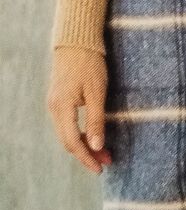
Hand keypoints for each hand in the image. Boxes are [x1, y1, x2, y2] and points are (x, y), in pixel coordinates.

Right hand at [46, 45, 112, 174]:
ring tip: (103, 151)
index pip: (73, 142)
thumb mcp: (97, 91)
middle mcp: (54, 108)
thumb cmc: (89, 63)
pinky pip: (67, 124)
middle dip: (87, 153)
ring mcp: (54, 104)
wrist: (76, 41)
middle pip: (68, 141)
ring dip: (84, 144)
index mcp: (62, 107)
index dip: (87, 157)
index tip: (100, 168)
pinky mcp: (58, 100)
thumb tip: (97, 146)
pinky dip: (79, 133)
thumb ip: (96, 119)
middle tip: (107, 160)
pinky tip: (92, 135)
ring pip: (67, 133)